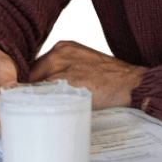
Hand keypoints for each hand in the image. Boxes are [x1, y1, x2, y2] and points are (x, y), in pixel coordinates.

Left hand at [29, 39, 146, 108]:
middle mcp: (59, 53)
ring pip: (36, 85)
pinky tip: (48, 114)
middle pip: (31, 74)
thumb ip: (63, 70)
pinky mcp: (69, 81)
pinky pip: (47, 95)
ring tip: (38, 113)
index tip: (30, 95)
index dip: (32, 82)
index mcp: (62, 47)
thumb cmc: (110, 79)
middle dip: (31, 91)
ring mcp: (62, 66)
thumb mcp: (83, 64)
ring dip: (35, 100)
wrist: (131, 84)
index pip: (35, 66)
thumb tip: (44, 88)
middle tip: (31, 107)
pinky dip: (44, 105)